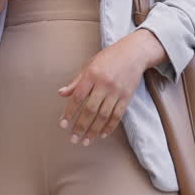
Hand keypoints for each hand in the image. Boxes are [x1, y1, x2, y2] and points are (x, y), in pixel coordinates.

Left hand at [57, 29, 167, 145]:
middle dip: (80, 126)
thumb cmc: (108, 58)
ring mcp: (117, 91)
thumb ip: (76, 82)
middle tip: (73, 139)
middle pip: (90, 110)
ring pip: (104, 116)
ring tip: (85, 141)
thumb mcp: (89, 65)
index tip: (63, 125)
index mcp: (91, 75)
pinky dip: (109, 127)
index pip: (77, 97)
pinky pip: (117, 115)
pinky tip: (101, 135)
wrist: (133, 53)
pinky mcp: (127, 97)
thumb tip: (61, 94)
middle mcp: (104, 84)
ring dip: (93, 130)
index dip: (69, 112)